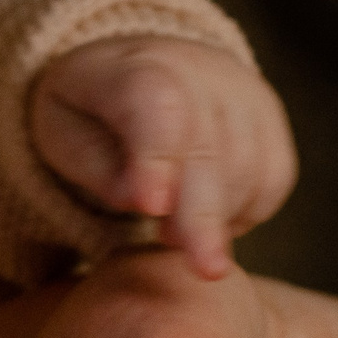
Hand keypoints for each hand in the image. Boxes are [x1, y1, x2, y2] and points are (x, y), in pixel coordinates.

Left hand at [32, 36, 295, 278]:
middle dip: (205, 214)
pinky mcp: (271, 120)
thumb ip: (97, 167)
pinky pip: (273, 178)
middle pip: (210, 146)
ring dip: (216, 219)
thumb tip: (141, 202)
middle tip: (205, 270)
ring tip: (169, 237)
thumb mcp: (64, 133)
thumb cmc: (88, 113)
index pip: (156, 105)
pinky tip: (206, 223)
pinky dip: (244, 213)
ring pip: (249, 167)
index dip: (157, 156)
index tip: (151, 206)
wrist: (136, 70)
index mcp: (133, 67)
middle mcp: (200, 69)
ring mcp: (244, 91)